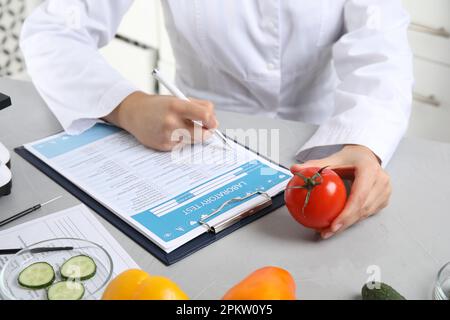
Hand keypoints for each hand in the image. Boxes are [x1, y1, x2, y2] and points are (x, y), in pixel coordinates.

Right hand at [104, 92, 218, 150]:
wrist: (134, 113)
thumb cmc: (159, 105)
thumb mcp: (177, 99)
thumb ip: (198, 106)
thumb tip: (214, 121)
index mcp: (176, 105)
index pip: (204, 115)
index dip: (212, 121)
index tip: (213, 122)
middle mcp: (171, 121)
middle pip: (202, 134)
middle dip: (207, 132)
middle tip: (207, 129)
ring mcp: (167, 135)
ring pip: (193, 140)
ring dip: (193, 135)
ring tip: (182, 126)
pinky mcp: (163, 146)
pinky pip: (182, 145)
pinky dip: (181, 140)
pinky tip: (170, 133)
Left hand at [291, 145, 390, 238]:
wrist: (366, 155)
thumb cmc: (351, 157)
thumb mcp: (333, 159)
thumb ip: (314, 165)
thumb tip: (295, 170)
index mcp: (369, 170)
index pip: (359, 196)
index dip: (347, 214)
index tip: (333, 225)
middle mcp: (381, 181)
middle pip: (362, 209)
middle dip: (344, 224)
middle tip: (326, 232)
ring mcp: (385, 191)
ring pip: (365, 214)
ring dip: (348, 224)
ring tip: (329, 231)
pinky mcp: (384, 199)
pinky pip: (367, 213)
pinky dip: (353, 220)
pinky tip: (338, 224)